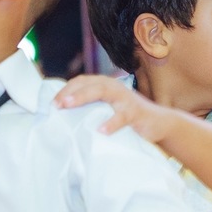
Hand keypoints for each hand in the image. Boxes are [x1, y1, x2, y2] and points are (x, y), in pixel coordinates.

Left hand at [53, 75, 171, 141]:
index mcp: (105, 85)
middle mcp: (114, 87)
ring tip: (68, 106)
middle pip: (88, 83)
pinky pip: (122, 115)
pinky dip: (111, 123)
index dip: (65, 90)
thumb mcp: (108, 110)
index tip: (52, 103)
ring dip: (83, 97)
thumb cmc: (128, 117)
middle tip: (56, 104)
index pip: (80, 81)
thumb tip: (65, 117)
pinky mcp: (136, 112)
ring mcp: (125, 98)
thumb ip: (91, 109)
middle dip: (70, 92)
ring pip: (103, 92)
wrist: (160, 123)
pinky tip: (101, 130)